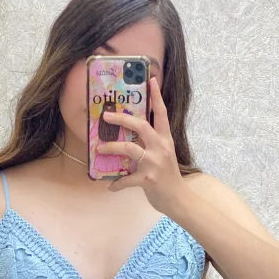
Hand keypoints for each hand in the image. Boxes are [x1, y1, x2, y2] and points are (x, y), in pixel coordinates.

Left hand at [96, 75, 185, 213]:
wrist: (178, 199)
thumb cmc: (168, 176)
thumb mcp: (164, 155)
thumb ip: (152, 144)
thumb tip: (130, 136)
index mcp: (165, 139)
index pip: (162, 113)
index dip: (156, 96)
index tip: (151, 79)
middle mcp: (161, 147)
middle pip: (141, 126)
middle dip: (122, 119)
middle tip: (106, 116)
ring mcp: (154, 163)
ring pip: (129, 149)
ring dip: (112, 148)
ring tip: (100, 148)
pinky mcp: (148, 179)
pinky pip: (127, 179)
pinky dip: (116, 183)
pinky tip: (110, 186)